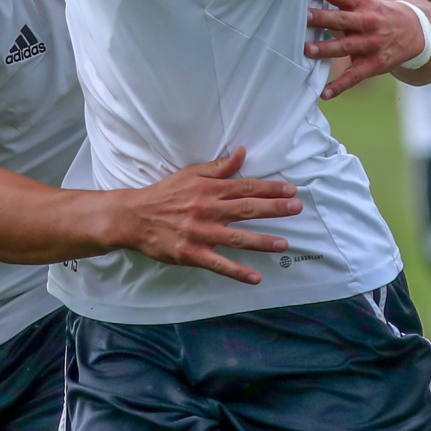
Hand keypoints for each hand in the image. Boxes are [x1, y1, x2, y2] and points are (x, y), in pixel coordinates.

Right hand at [118, 147, 302, 284]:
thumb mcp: (190, 174)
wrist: (134, 217)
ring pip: (237, 237)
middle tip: (296, 209)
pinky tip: (255, 277)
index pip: (245, 186)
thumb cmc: (164, 194)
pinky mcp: (191, 253)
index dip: (270, 188)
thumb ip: (218, 167)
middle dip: (274, 209)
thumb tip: (242, 152)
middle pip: (246, 209)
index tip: (291, 190)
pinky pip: (218, 263)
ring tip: (284, 243)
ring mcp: (200, 233)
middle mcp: (207, 209)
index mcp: (208, 189)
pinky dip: (237, 271)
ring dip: (262, 241)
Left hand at [305, 0, 427, 98]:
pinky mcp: (374, 64)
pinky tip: (325, 94)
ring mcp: (372, 45)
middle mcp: (368, 23)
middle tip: (304, 16)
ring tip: (307, 50)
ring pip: (348, 47)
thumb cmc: (381, 10)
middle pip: (343, 20)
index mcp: (364, 4)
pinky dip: (340, 86)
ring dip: (328, 49)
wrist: (416, 32)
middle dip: (324, 19)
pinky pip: (356, 76)